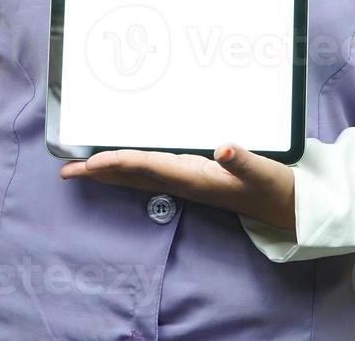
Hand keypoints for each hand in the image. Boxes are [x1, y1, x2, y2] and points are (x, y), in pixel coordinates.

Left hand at [59, 143, 296, 230]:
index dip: (118, 163)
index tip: (91, 161)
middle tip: (66, 171)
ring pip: (139, 176)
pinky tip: (123, 162)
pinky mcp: (193, 178)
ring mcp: (187, 181)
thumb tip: (225, 147)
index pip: (148, 167)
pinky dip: (131, 166)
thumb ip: (243, 160)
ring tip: (82, 168)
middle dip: (100, 173)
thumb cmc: (274, 187)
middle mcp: (185, 181)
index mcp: (195, 178)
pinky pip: (153, 172)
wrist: (288, 207)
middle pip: (133, 176)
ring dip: (110, 172)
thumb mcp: (262, 170)